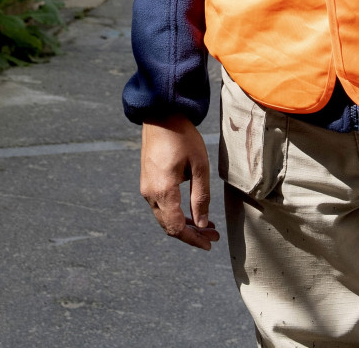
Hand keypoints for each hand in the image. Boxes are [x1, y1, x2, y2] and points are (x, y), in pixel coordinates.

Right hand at [140, 116, 219, 249]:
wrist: (161, 115)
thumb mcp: (199, 165)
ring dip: (184, 224)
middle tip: (213, 235)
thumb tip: (202, 224)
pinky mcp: (147, 182)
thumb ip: (200, 196)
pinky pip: (161, 206)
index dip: (193, 240)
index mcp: (163, 191)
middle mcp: (150, 194)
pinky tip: (191, 210)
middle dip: (191, 234)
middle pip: (169, 226)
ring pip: (164, 217)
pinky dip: (176, 213)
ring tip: (206, 224)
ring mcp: (146, 188)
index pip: (176, 228)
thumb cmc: (183, 136)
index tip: (210, 244)